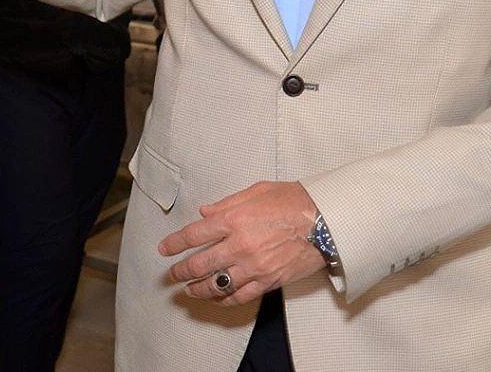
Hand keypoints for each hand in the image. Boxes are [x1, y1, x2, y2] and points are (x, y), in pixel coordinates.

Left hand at [157, 181, 326, 306]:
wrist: (325, 221)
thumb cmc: (293, 201)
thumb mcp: (256, 191)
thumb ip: (227, 203)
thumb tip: (205, 212)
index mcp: (233, 219)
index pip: (193, 235)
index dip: (175, 243)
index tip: (165, 249)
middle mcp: (239, 245)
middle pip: (199, 264)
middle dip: (180, 271)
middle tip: (171, 274)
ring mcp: (253, 266)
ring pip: (216, 284)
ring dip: (197, 289)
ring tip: (189, 290)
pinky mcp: (267, 280)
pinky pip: (239, 296)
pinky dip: (224, 299)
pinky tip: (216, 298)